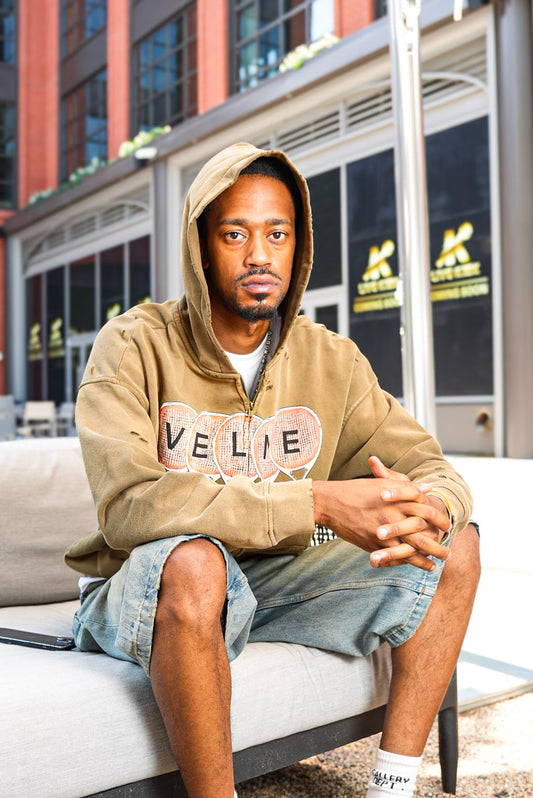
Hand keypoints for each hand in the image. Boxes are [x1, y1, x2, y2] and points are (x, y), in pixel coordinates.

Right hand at [312, 456, 450, 570]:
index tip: (447, 525)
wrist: (329, 502)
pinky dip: (408, 562)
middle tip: (447, 550)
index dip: (438, 518)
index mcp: (396, 498)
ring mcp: (382, 532)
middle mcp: (392, 515)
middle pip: (422, 532)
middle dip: (437, 543)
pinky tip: (418, 566)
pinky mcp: (373, 544)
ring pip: (411, 548)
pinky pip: (395, 556)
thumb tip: (427, 488)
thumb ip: (405, 486)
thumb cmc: (355, 490)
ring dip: (426, 557)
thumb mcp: (381, 484)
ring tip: (438, 563)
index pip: (425, 508)